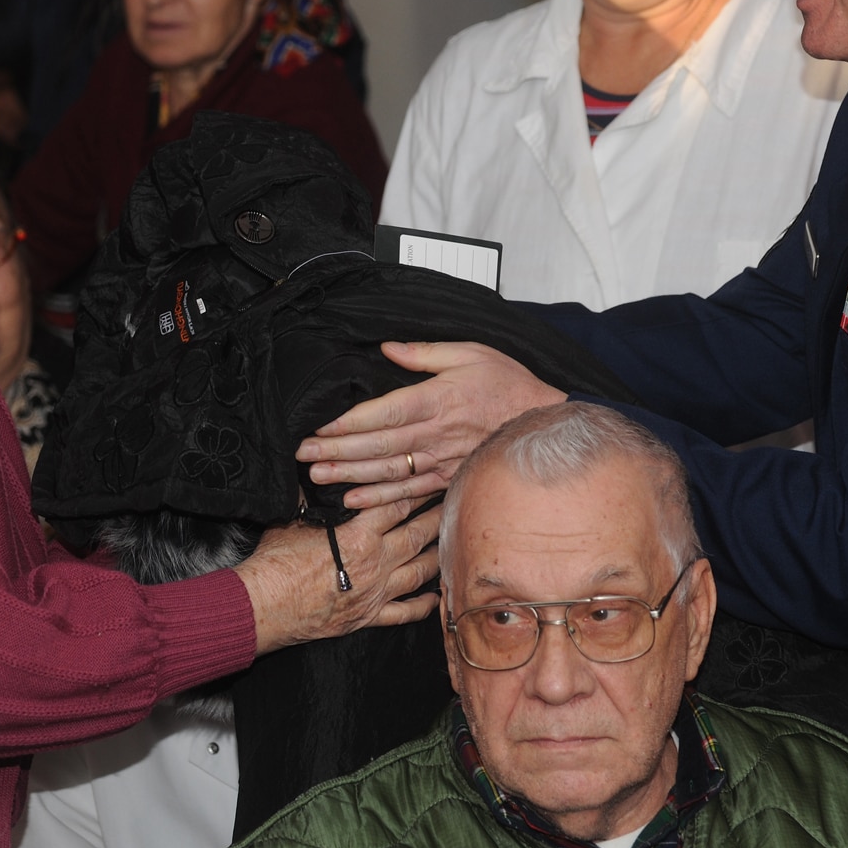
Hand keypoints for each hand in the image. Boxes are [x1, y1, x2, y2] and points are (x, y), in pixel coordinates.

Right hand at [234, 497, 440, 653]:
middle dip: (437, 518)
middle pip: (416, 535)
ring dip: (437, 557)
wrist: (262, 607)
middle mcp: (375, 563)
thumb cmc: (274, 563)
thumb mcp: (291, 521)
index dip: (414, 491)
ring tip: (451, 543)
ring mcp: (375, 593)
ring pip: (418, 573)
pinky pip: (403, 613)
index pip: (395, 506)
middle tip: (453, 505)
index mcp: (358, 535)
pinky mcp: (367, 618)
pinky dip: (423, 606)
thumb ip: (309, 500)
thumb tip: (308, 476)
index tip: (430, 480)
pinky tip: (436, 598)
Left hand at [295, 342, 565, 508]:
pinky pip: (409, 492)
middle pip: (377, 445)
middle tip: (303, 455)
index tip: (319, 428)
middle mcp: (436, 433)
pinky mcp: (448, 477)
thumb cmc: (508, 383)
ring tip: (317, 477)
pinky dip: (380, 499)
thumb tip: (388, 347)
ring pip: (387, 471)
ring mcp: (441, 459)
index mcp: (436, 400)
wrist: (543, 421)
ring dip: (350, 476)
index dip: (349, 423)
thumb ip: (425, 353)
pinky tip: (353, 501)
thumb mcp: (470, 352)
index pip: (384, 413)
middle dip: (336, 451)